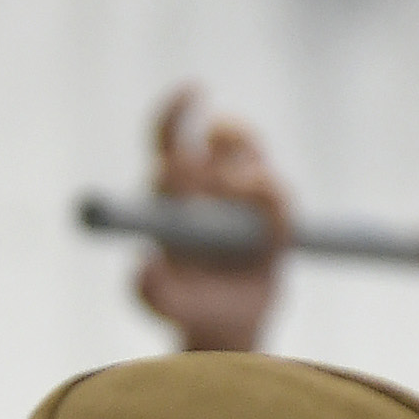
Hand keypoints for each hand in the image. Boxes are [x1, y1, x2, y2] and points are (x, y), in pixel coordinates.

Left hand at [134, 85, 285, 353]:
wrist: (229, 327)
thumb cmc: (188, 310)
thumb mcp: (166, 304)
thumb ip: (152, 289)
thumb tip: (142, 265)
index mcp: (167, 195)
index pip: (168, 138)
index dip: (177, 110)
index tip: (194, 91)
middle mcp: (203, 186)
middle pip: (217, 135)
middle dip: (225, 142)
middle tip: (227, 182)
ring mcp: (240, 194)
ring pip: (250, 153)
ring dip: (252, 174)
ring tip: (244, 211)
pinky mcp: (272, 210)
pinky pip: (276, 188)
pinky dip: (271, 201)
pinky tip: (267, 234)